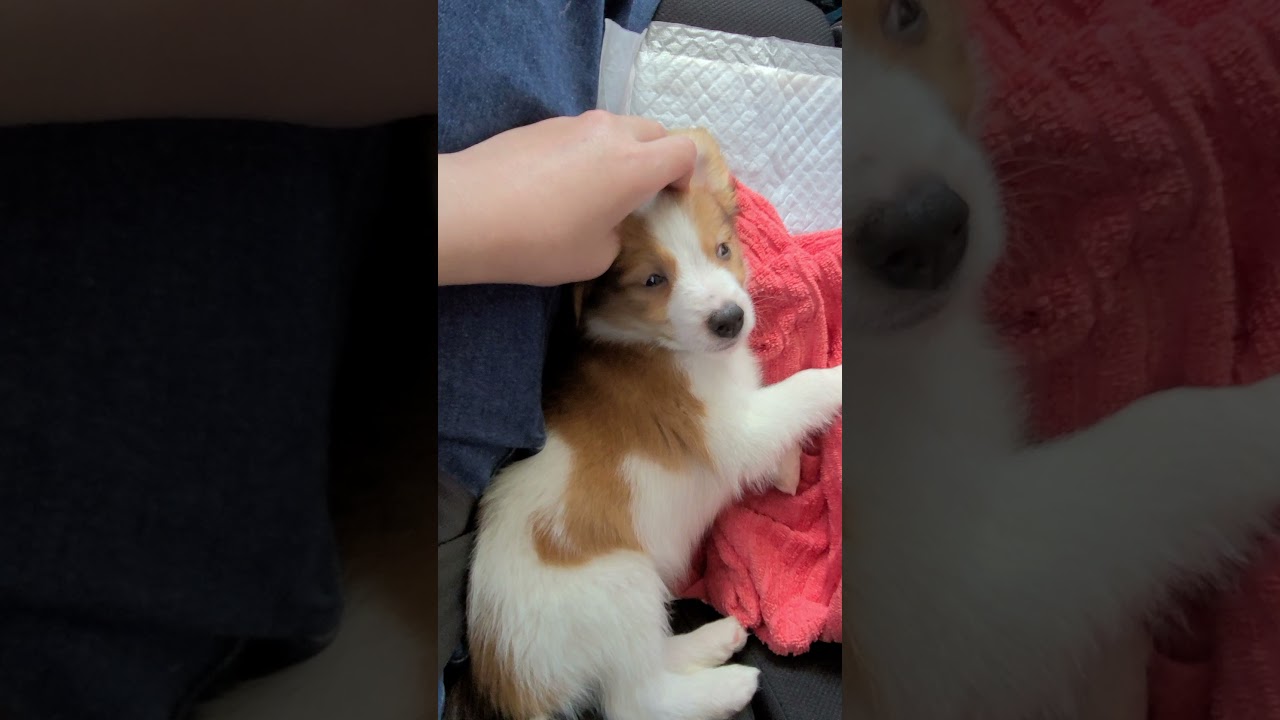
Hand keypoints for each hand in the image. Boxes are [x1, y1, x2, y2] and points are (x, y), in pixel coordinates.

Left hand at [438, 110, 697, 286]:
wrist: (469, 213)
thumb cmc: (540, 241)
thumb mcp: (595, 257)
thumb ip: (618, 235)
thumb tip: (610, 224)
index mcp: (636, 165)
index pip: (685, 150)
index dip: (687, 174)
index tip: (672, 198)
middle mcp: (609, 134)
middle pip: (653, 132)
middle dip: (657, 158)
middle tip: (641, 193)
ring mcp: (572, 124)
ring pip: (614, 128)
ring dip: (618, 153)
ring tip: (597, 190)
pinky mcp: (541, 125)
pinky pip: (579, 133)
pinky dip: (584, 152)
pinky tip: (559, 186)